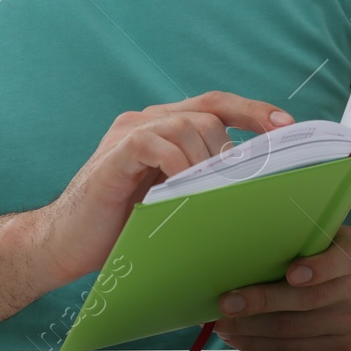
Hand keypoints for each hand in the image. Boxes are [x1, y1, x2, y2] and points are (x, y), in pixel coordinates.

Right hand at [36, 92, 293, 285]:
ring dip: (206, 160)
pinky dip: (177, 165)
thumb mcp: (173, 203)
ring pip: (186, 123)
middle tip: (235, 188)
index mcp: (163, 128)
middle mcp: (146, 121)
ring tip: (207, 193)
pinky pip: (156, 143)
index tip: (287, 127)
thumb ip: (202, 186)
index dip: (253, 111)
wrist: (63, 246)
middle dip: (230, 150)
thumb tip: (258, 195)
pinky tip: (180, 190)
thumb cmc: (121, 230)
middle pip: (207, 114)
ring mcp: (129, 133)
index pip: (215, 105)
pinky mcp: (115, 153)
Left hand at [212, 225, 350, 350]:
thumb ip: (310, 240)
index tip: (292, 273)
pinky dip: (262, 344)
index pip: (338, 264)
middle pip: (306, 303)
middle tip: (227, 303)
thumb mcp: (340, 241)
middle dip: (262, 303)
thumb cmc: (350, 263)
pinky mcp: (340, 349)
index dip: (316, 269)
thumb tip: (256, 236)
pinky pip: (296, 349)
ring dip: (254, 329)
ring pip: (296, 331)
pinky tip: (239, 337)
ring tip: (223, 323)